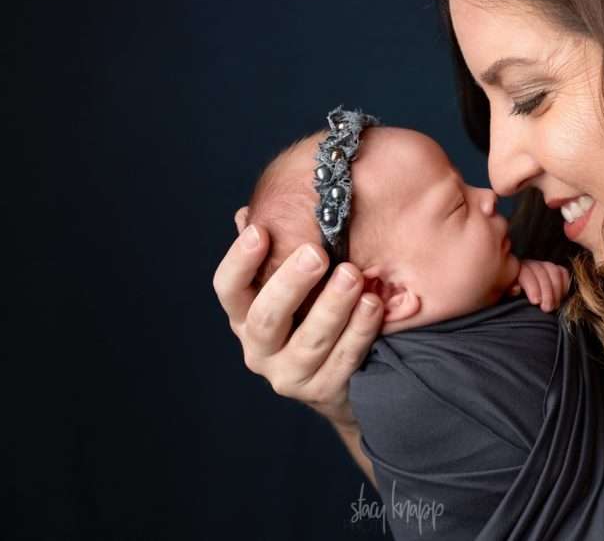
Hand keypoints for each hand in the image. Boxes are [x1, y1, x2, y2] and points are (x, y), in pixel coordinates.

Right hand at [212, 206, 382, 428]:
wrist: (339, 379)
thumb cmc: (309, 315)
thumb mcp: (291, 284)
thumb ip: (275, 251)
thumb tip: (249, 213)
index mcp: (244, 316)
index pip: (228, 288)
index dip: (240, 261)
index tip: (260, 230)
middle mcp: (258, 348)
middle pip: (266, 317)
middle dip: (291, 284)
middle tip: (316, 253)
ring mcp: (288, 374)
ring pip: (309, 341)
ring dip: (333, 306)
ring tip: (353, 276)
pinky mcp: (323, 391)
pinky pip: (343, 359)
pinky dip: (359, 331)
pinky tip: (373, 305)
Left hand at [508, 259, 571, 312]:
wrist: (517, 304)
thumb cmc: (510, 303)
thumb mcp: (506, 298)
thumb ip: (510, 292)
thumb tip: (516, 289)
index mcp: (515, 271)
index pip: (526, 273)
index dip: (532, 287)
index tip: (536, 302)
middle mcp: (529, 265)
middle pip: (541, 272)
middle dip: (546, 292)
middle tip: (547, 309)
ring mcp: (542, 267)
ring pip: (553, 271)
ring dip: (556, 290)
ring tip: (555, 306)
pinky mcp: (554, 271)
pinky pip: (562, 272)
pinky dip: (564, 284)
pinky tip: (561, 297)